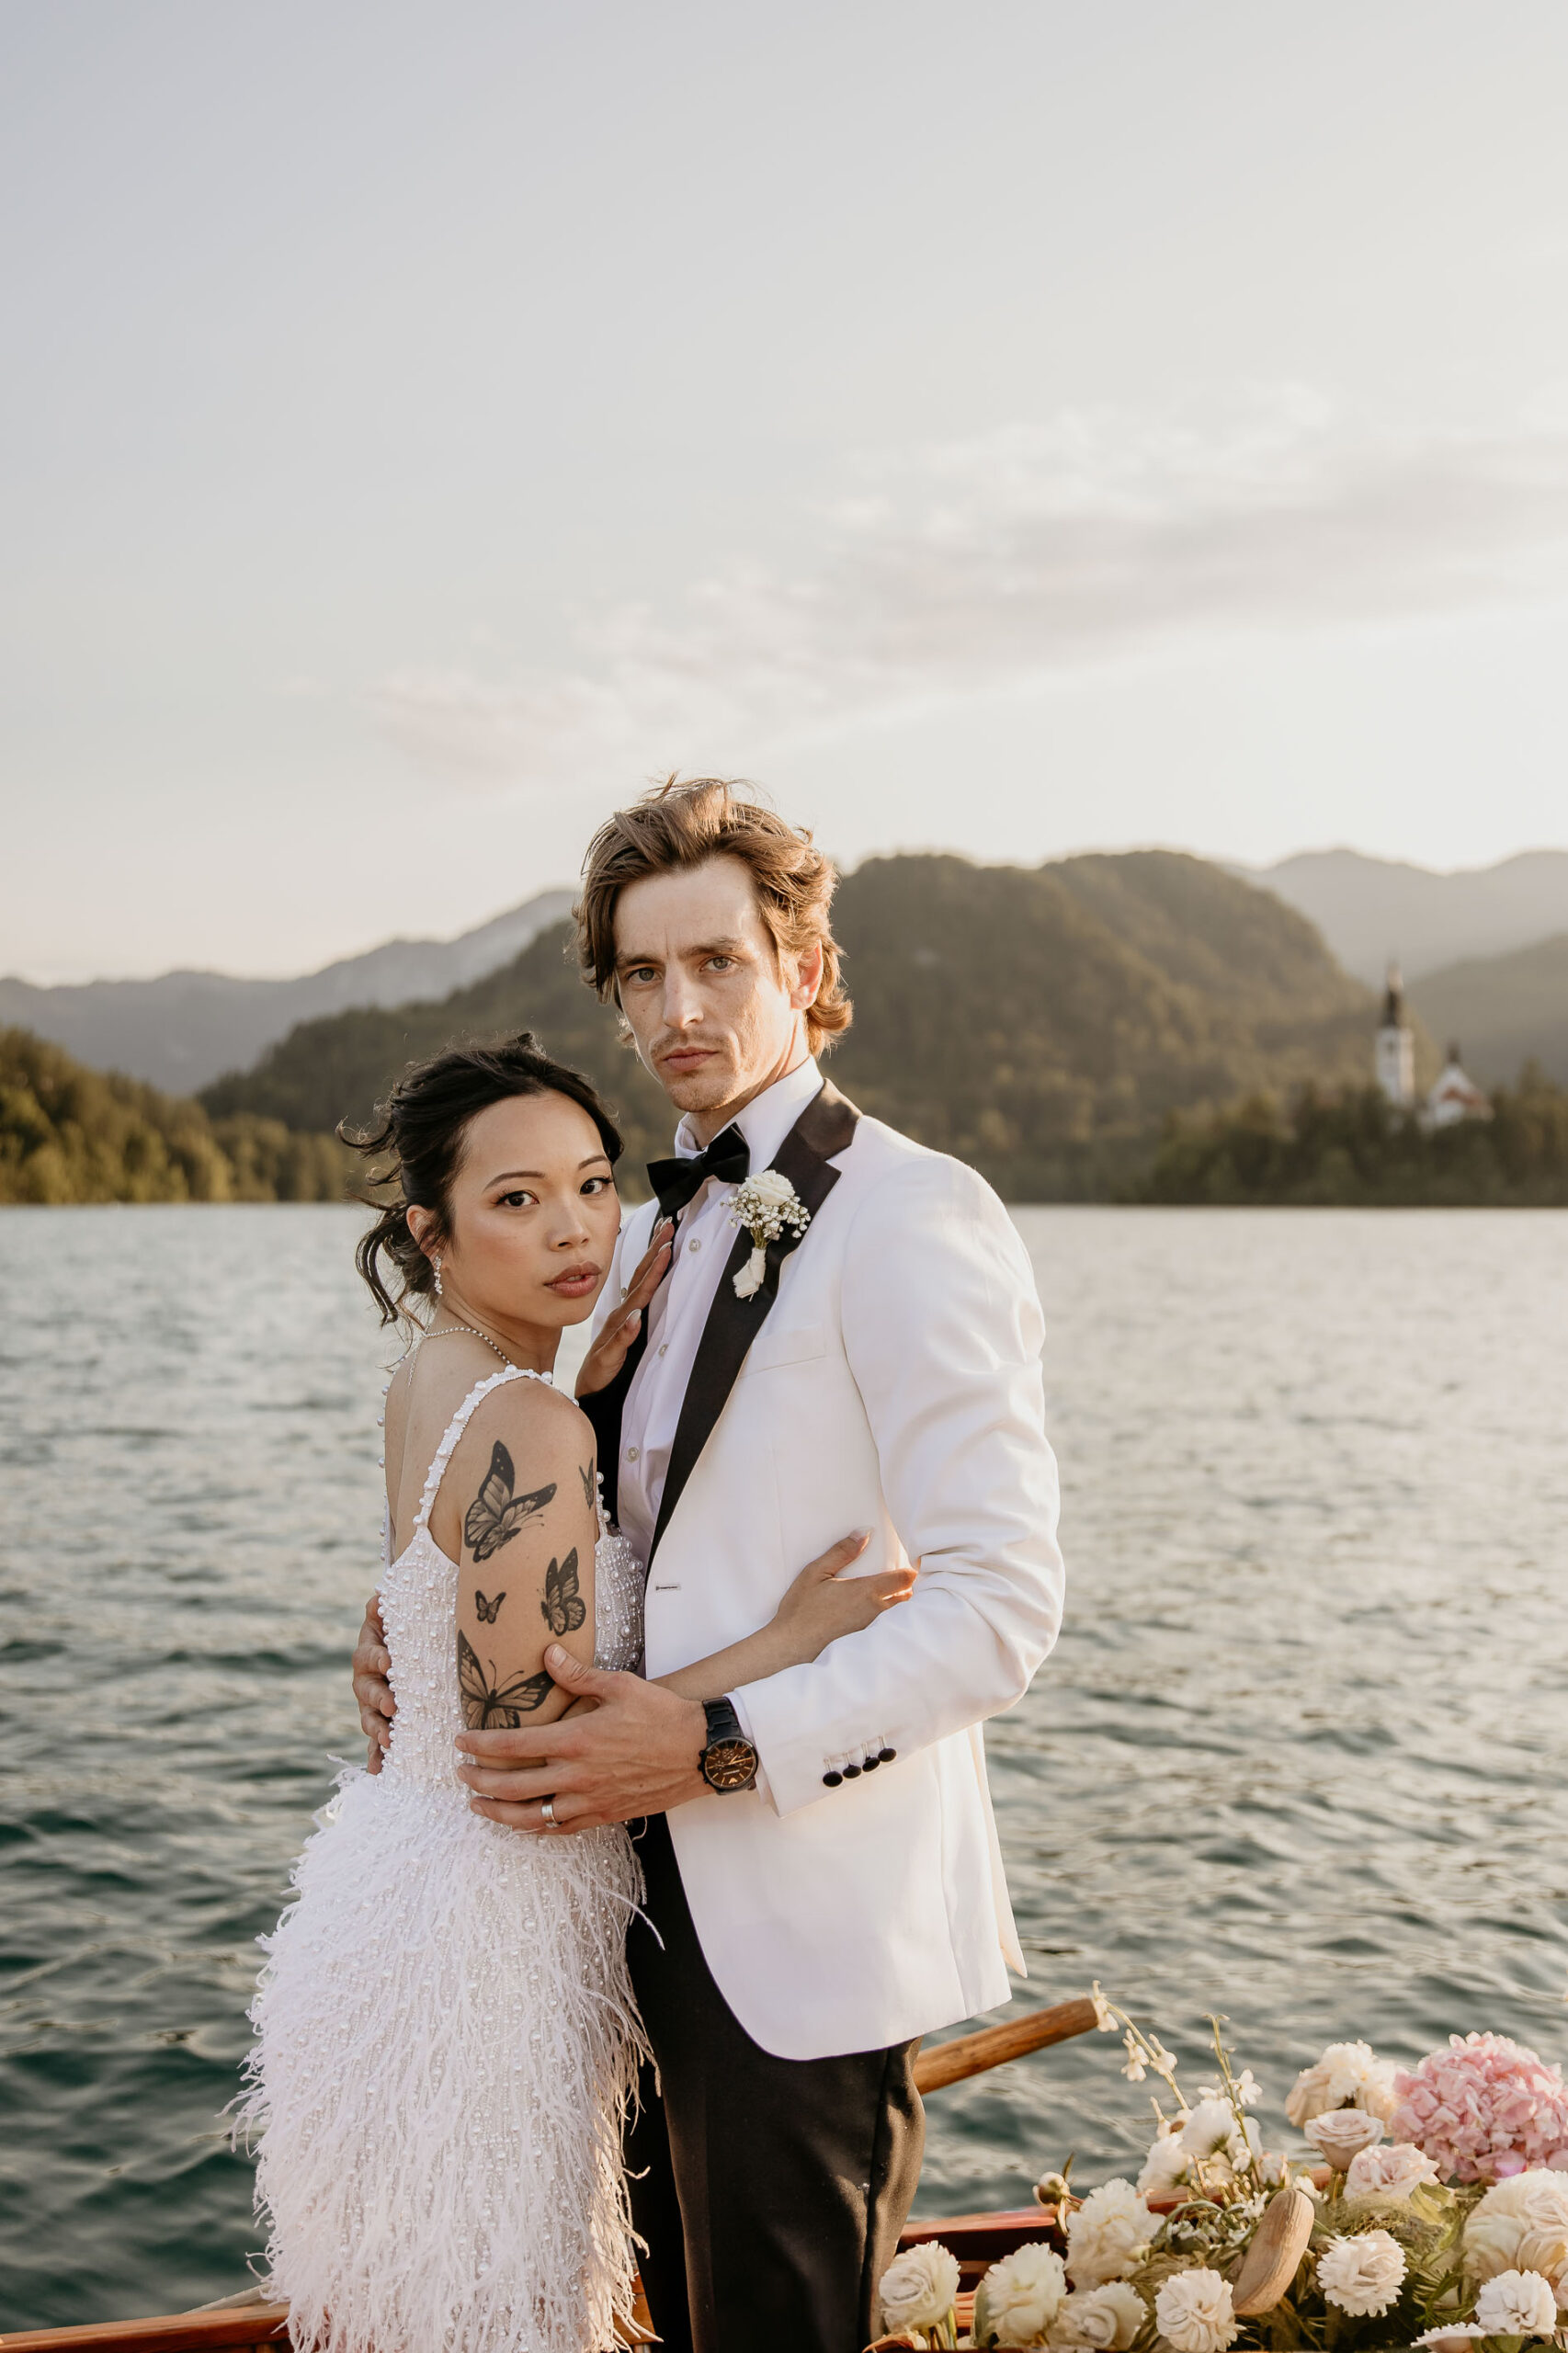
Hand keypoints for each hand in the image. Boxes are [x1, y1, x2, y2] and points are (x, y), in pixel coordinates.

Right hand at [353, 1593, 394, 1773]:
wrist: (409, 1648)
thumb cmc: (405, 1630)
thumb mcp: (396, 1615)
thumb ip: (387, 1606)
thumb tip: (380, 1594)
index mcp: (371, 1653)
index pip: (370, 1656)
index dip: (377, 1658)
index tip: (389, 1662)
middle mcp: (366, 1680)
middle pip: (367, 1691)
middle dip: (378, 1699)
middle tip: (392, 1705)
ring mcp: (372, 1704)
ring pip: (369, 1718)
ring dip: (376, 1730)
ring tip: (387, 1740)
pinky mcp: (381, 1724)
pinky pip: (375, 1742)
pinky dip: (375, 1756)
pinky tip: (378, 1770)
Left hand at [455, 1646, 706, 1830]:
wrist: (700, 1753)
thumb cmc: (662, 1716)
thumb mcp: (620, 1685)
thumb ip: (578, 1675)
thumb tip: (548, 1654)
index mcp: (576, 1740)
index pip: (513, 1746)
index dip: (481, 1746)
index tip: (460, 1742)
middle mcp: (576, 1775)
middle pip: (512, 1786)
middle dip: (478, 1781)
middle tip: (460, 1774)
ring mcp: (589, 1800)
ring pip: (530, 1817)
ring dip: (498, 1812)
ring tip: (478, 1805)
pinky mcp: (603, 1815)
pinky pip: (559, 1829)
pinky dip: (534, 1829)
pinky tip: (521, 1823)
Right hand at [575, 1220, 672, 1397]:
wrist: (589, 1390)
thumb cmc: (610, 1361)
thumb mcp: (627, 1337)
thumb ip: (636, 1318)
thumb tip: (647, 1300)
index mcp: (626, 1311)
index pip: (643, 1278)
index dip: (655, 1255)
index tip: (668, 1232)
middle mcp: (619, 1317)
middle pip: (639, 1281)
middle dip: (654, 1254)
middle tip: (668, 1229)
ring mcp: (613, 1335)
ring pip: (633, 1304)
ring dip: (648, 1280)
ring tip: (661, 1258)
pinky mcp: (608, 1357)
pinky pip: (619, 1342)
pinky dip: (628, 1330)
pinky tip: (635, 1319)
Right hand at [771, 1531, 915, 1663]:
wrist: (791, 1648)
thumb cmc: (800, 1609)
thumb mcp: (816, 1573)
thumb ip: (842, 1552)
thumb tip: (865, 1532)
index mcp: (867, 1591)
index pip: (906, 1579)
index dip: (910, 1571)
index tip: (905, 1565)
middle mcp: (876, 1612)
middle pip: (907, 1598)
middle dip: (905, 1588)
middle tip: (895, 1580)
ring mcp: (873, 1631)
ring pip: (897, 1615)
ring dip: (896, 1606)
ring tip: (886, 1597)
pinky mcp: (866, 1644)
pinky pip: (885, 1629)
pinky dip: (886, 1622)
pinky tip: (870, 1618)